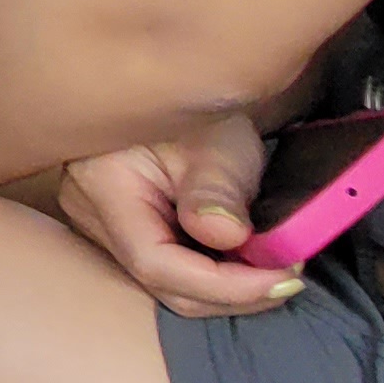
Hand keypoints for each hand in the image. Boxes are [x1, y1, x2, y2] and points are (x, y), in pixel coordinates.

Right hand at [58, 118, 299, 318]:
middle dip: (232, 293)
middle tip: (289, 275)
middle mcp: (94, 217)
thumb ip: (217, 190)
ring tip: (274, 267)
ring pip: (169, 285)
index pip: (156, 262)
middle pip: (163, 284)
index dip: (222, 284)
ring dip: (228, 288)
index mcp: (103, 186)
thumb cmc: (190, 112)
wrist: (171, 89)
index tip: (282, 276)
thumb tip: (227, 237)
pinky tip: (247, 262)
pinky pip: (172, 271)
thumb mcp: (214, 141)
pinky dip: (215, 275)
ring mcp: (106, 228)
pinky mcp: (129, 233)